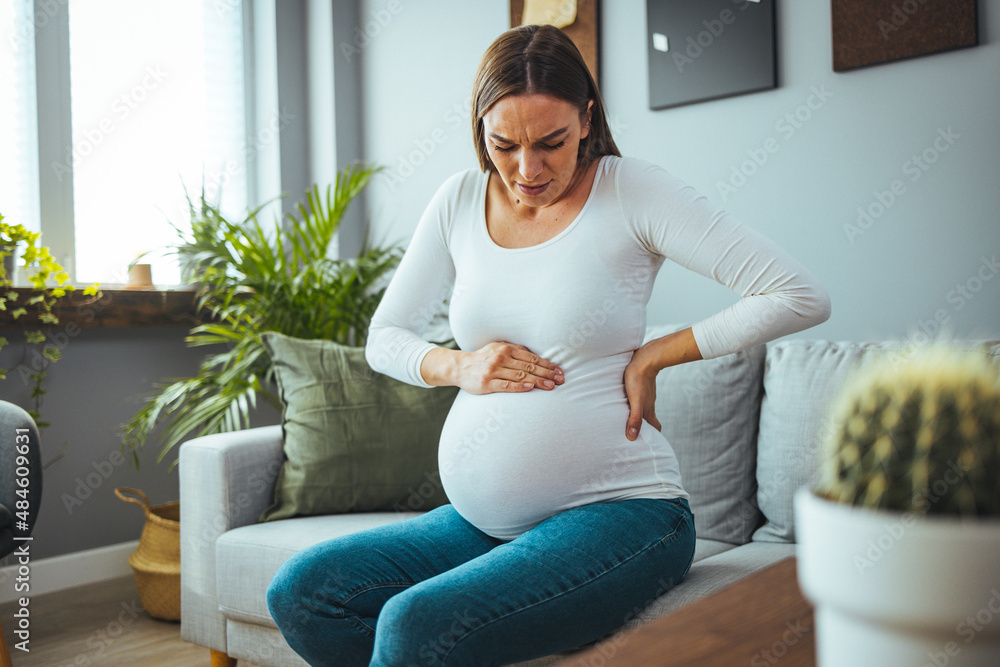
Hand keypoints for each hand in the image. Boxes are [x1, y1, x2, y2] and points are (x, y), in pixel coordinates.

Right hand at [423, 342, 563, 393]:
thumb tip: (534, 355)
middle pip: (529, 366)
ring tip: (551, 386)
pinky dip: (519, 386)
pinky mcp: (487, 384)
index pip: (532, 358)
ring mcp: (494, 370)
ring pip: (521, 375)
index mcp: (506, 348)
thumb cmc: (483, 359)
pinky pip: (506, 385)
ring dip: (538, 381)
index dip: (547, 365)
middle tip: (561, 380)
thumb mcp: (498, 348)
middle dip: (547, 374)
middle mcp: (501, 357)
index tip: (560, 371)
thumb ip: (515, 351)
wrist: (460, 367)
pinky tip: (530, 387)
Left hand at [623, 342, 661, 440]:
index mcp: (648, 410)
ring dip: (639, 416)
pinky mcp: (642, 385)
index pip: (656, 427)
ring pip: (645, 408)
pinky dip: (635, 404)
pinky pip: (640, 398)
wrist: (646, 358)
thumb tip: (632, 437)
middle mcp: (649, 403)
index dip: (654, 436)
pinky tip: (626, 402)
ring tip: (628, 421)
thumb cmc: (638, 379)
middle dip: (645, 428)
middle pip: (650, 419)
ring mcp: (646, 394)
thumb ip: (635, 419)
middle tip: (636, 435)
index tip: (650, 444)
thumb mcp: (635, 401)